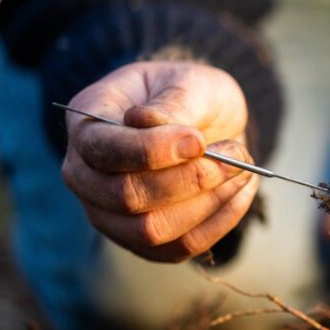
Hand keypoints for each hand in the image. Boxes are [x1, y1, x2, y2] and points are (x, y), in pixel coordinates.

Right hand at [61, 62, 258, 261]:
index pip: (102, 150)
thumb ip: (173, 103)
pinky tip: (241, 190)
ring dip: (209, 202)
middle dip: (191, 179)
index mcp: (87, 124)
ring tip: (243, 170)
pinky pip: (180, 247)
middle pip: (126, 197)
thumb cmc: (189, 95)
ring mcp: (109, 214)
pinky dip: (220, 221)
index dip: (152, 150)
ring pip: (152, 230)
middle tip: (236, 155)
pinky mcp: (143, 240)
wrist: (205, 120)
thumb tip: (148, 122)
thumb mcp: (188, 82)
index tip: (199, 140)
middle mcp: (86, 175)